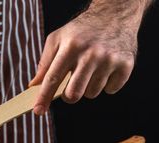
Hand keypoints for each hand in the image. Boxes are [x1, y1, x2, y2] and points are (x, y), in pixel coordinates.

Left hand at [30, 2, 145, 115]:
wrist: (114, 14)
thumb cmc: (80, 31)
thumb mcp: (57, 39)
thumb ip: (44, 63)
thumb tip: (34, 86)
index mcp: (70, 47)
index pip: (53, 78)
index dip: (44, 97)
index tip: (38, 111)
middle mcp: (90, 54)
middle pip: (74, 93)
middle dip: (69, 96)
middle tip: (70, 87)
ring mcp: (110, 59)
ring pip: (92, 93)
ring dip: (88, 87)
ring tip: (90, 70)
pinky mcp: (126, 64)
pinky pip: (111, 89)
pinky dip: (107, 84)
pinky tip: (105, 69)